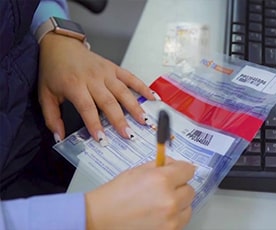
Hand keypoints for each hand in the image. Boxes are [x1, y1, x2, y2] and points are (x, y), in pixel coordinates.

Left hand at [38, 33, 154, 141]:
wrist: (60, 45)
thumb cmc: (53, 70)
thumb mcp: (45, 94)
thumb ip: (51, 118)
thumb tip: (59, 137)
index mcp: (74, 85)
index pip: (87, 108)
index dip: (95, 124)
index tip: (102, 139)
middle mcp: (93, 78)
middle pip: (109, 102)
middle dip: (120, 120)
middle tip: (129, 135)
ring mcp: (106, 72)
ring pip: (123, 91)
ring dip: (135, 107)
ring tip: (143, 121)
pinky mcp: (114, 68)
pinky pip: (131, 78)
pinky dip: (143, 87)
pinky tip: (152, 98)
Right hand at [85, 158, 195, 229]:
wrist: (100, 219)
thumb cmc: (115, 194)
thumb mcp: (137, 171)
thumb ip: (160, 166)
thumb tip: (174, 165)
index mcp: (162, 180)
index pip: (188, 170)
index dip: (181, 169)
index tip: (177, 172)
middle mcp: (170, 200)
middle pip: (190, 190)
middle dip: (179, 187)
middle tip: (164, 189)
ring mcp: (171, 220)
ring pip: (188, 208)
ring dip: (178, 205)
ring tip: (160, 205)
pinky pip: (180, 222)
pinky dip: (173, 219)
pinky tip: (158, 216)